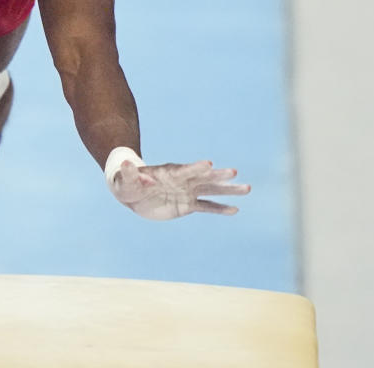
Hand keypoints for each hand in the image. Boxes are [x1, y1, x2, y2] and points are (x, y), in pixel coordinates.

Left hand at [109, 160, 250, 219]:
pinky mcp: (187, 205)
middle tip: (235, 172)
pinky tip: (235, 210)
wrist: (133, 193)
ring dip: (227, 190)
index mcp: (169, 172)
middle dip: (217, 176)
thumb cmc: (127, 182)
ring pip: (210, 191)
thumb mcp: (126, 178)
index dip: (195, 167)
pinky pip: (206, 207)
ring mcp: (187, 192)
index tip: (209, 164)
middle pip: (203, 178)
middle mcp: (182, 180)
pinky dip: (220, 209)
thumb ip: (129, 172)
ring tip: (247, 188)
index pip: (184, 169)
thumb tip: (126, 164)